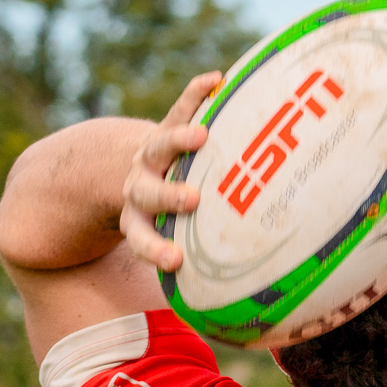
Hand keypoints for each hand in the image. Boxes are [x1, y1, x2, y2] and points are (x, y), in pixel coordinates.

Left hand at [119, 72, 223, 271]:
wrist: (136, 172)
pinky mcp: (168, 125)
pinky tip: (217, 80)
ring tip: (201, 134)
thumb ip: (201, 266)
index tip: (175, 261)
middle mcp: (142, 186)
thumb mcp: (176, 237)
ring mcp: (153, 153)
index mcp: (139, 218)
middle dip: (169, 196)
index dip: (156, 249)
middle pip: (149, 193)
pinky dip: (196, 93)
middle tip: (192, 199)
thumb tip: (250, 305)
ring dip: (179, 139)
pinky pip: (181, 106)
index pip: (143, 236)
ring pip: (161, 145)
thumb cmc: (173, 216)